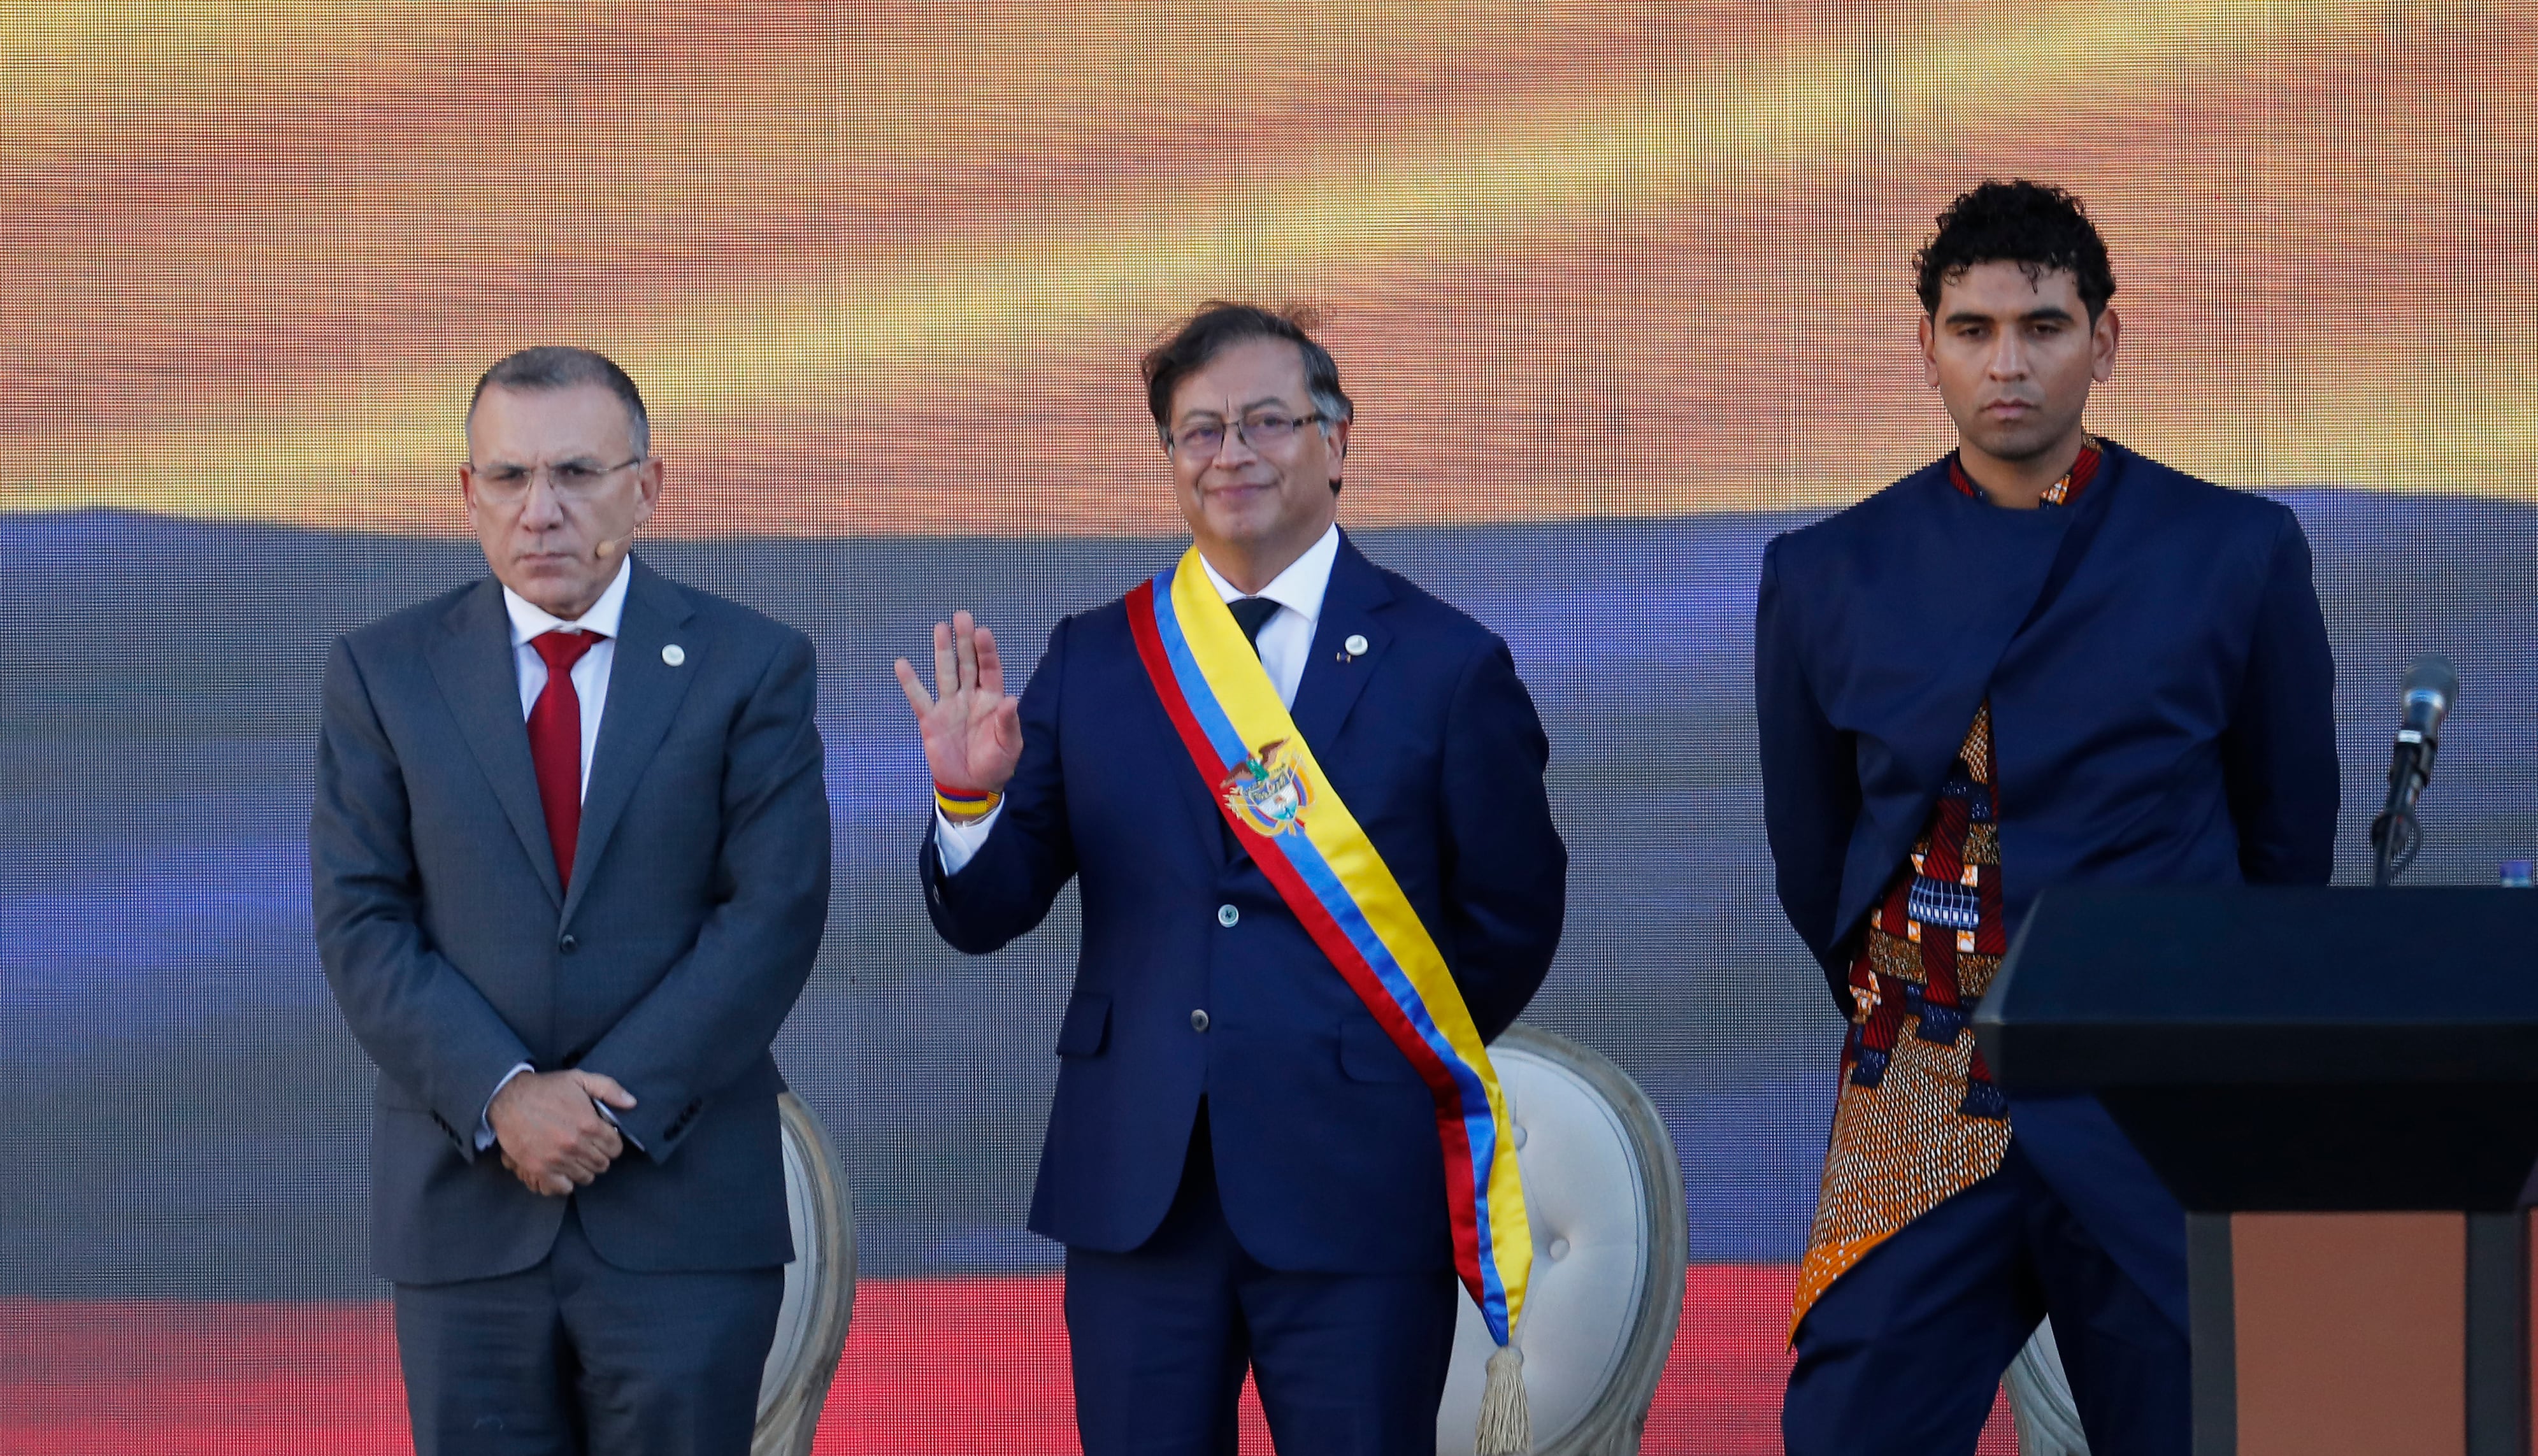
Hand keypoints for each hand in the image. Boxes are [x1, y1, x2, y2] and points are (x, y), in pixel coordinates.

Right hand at [488, 1069, 636, 1196]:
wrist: (508, 1099)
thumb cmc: (545, 1089)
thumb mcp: (579, 1079)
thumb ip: (609, 1089)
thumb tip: (632, 1104)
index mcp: (589, 1124)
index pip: (615, 1148)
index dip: (611, 1143)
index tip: (603, 1139)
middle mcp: (576, 1145)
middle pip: (602, 1164)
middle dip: (599, 1156)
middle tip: (589, 1148)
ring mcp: (557, 1160)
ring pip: (585, 1177)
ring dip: (584, 1169)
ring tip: (576, 1158)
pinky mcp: (539, 1169)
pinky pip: (563, 1187)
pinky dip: (566, 1182)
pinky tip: (563, 1170)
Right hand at [894, 610, 1022, 794]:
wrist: (971, 787)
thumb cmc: (996, 764)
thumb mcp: (1009, 747)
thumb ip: (1008, 723)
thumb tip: (1012, 699)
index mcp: (991, 700)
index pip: (990, 669)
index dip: (986, 651)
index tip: (982, 631)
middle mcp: (970, 697)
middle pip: (967, 664)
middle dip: (964, 641)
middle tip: (961, 616)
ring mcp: (949, 706)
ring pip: (945, 673)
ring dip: (942, 651)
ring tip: (940, 628)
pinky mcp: (930, 719)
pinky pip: (918, 697)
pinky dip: (910, 682)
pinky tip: (901, 664)